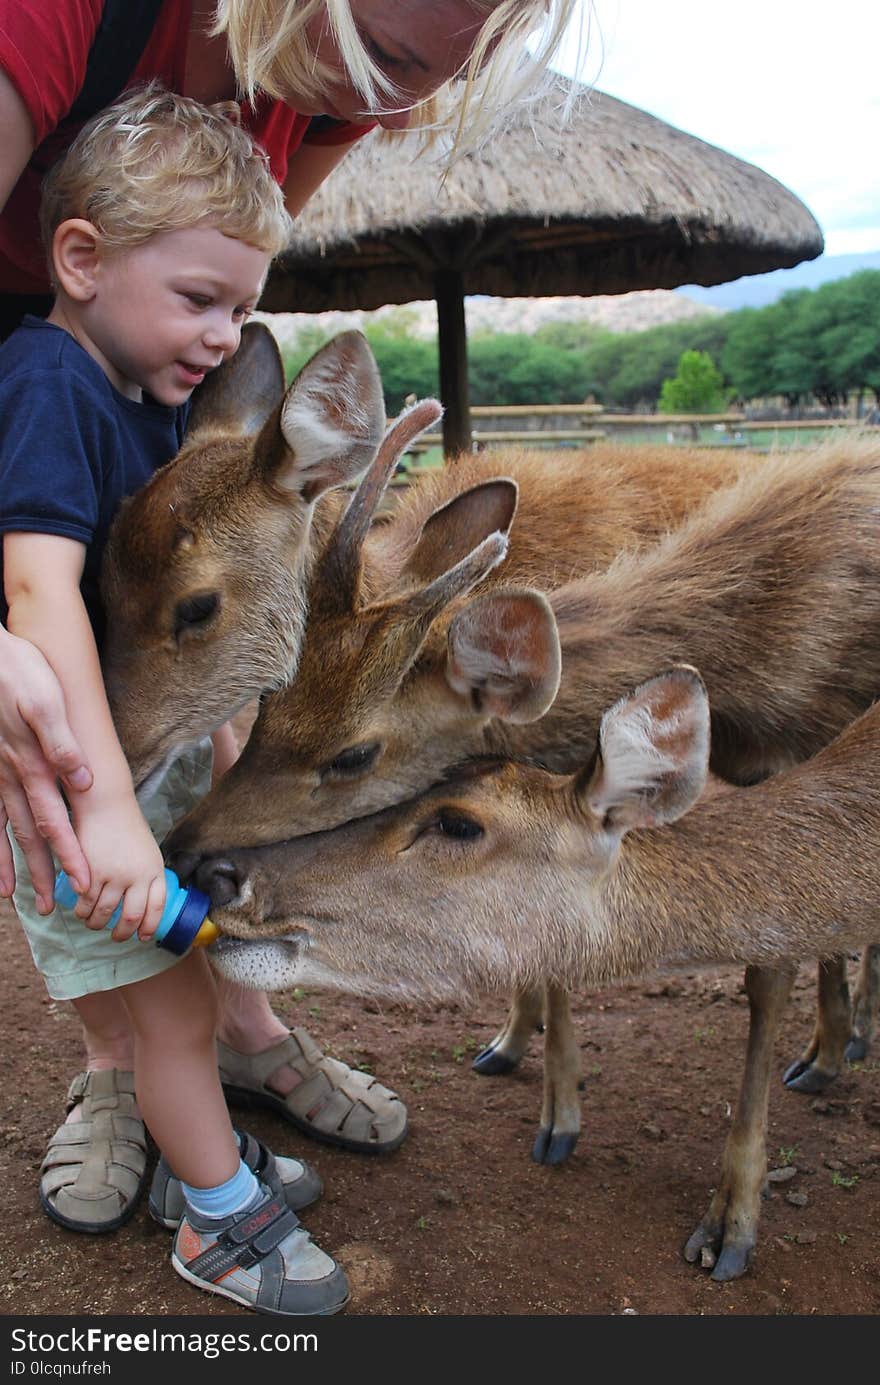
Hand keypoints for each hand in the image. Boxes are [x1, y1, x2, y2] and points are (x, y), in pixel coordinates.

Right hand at [0, 629, 92, 909]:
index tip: (83, 883)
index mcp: (31, 764)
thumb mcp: (45, 700)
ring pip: (5, 828)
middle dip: (44, 871)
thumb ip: (62, 743)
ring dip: (13, 865)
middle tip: (54, 907)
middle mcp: (10, 776)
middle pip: (30, 834)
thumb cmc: (17, 671)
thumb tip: (83, 780)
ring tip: (19, 898)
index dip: (69, 853)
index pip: (54, 820)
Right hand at [72, 798, 165, 941]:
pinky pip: (85, 902)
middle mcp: (138, 875)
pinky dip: (81, 911)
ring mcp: (115, 875)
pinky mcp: (92, 872)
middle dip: (122, 934)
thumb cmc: (125, 827)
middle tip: (115, 937)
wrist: (106, 805)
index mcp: (155, 870)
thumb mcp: (147, 851)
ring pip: (104, 913)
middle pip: (131, 917)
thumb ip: (147, 876)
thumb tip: (144, 904)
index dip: (150, 927)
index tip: (143, 937)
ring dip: (96, 924)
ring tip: (92, 923)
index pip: (156, 908)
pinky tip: (80, 910)